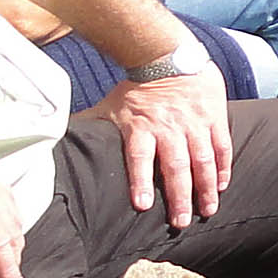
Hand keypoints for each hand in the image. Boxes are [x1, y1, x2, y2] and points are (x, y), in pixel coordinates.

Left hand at [80, 67, 230, 227]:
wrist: (167, 54)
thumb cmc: (136, 86)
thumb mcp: (109, 106)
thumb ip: (89, 126)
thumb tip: (54, 138)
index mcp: (141, 127)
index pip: (140, 158)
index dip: (140, 181)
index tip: (142, 206)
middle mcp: (169, 128)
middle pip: (175, 166)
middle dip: (180, 196)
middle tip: (181, 223)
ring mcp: (194, 124)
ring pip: (202, 160)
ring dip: (206, 187)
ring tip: (207, 211)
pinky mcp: (214, 117)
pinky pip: (221, 146)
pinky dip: (223, 167)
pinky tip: (223, 185)